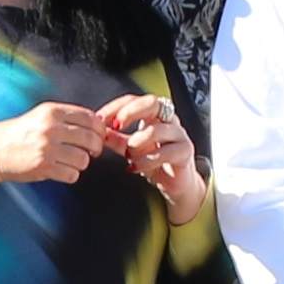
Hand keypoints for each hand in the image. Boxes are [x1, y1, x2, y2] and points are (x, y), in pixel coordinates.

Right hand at [0, 102, 112, 189]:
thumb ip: (67, 117)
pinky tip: (61, 170)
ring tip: (70, 161)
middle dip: (95, 148)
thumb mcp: (42, 116)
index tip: (99, 136)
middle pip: (90, 139)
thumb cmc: (21, 133)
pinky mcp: (44, 166)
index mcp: (52, 112)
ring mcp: (47, 148)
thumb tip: (97, 123)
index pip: (89, 118)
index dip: (99, 129)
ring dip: (81, 163)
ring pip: (83, 159)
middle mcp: (51, 128)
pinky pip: (72, 174)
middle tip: (91, 152)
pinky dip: (70, 175)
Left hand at [95, 92, 206, 220]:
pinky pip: (164, 153)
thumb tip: (98, 131)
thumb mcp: (131, 148)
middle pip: (152, 103)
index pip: (134, 100)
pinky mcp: (185, 152)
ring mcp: (179, 134)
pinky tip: (134, 168)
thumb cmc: (156, 161)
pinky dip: (145, 161)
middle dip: (130, 112)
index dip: (116, 107)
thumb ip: (116, 139)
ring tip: (128, 155)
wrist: (177, 183)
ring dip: (136, 143)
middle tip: (115, 126)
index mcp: (155, 114)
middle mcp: (169, 120)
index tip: (100, 119)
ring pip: (157, 130)